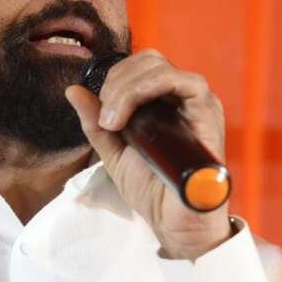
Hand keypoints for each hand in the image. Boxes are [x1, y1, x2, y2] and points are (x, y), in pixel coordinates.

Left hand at [65, 50, 231, 259]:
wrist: (173, 221)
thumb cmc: (152, 190)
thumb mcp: (114, 152)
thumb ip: (96, 123)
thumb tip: (73, 91)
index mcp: (164, 102)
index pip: (138, 66)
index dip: (113, 79)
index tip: (100, 112)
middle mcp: (182, 97)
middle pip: (148, 60)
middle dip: (116, 82)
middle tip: (106, 117)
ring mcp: (197, 102)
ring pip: (160, 67)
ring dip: (127, 87)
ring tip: (114, 121)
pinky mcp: (208, 112)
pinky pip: (185, 82)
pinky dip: (149, 88)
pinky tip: (129, 116)